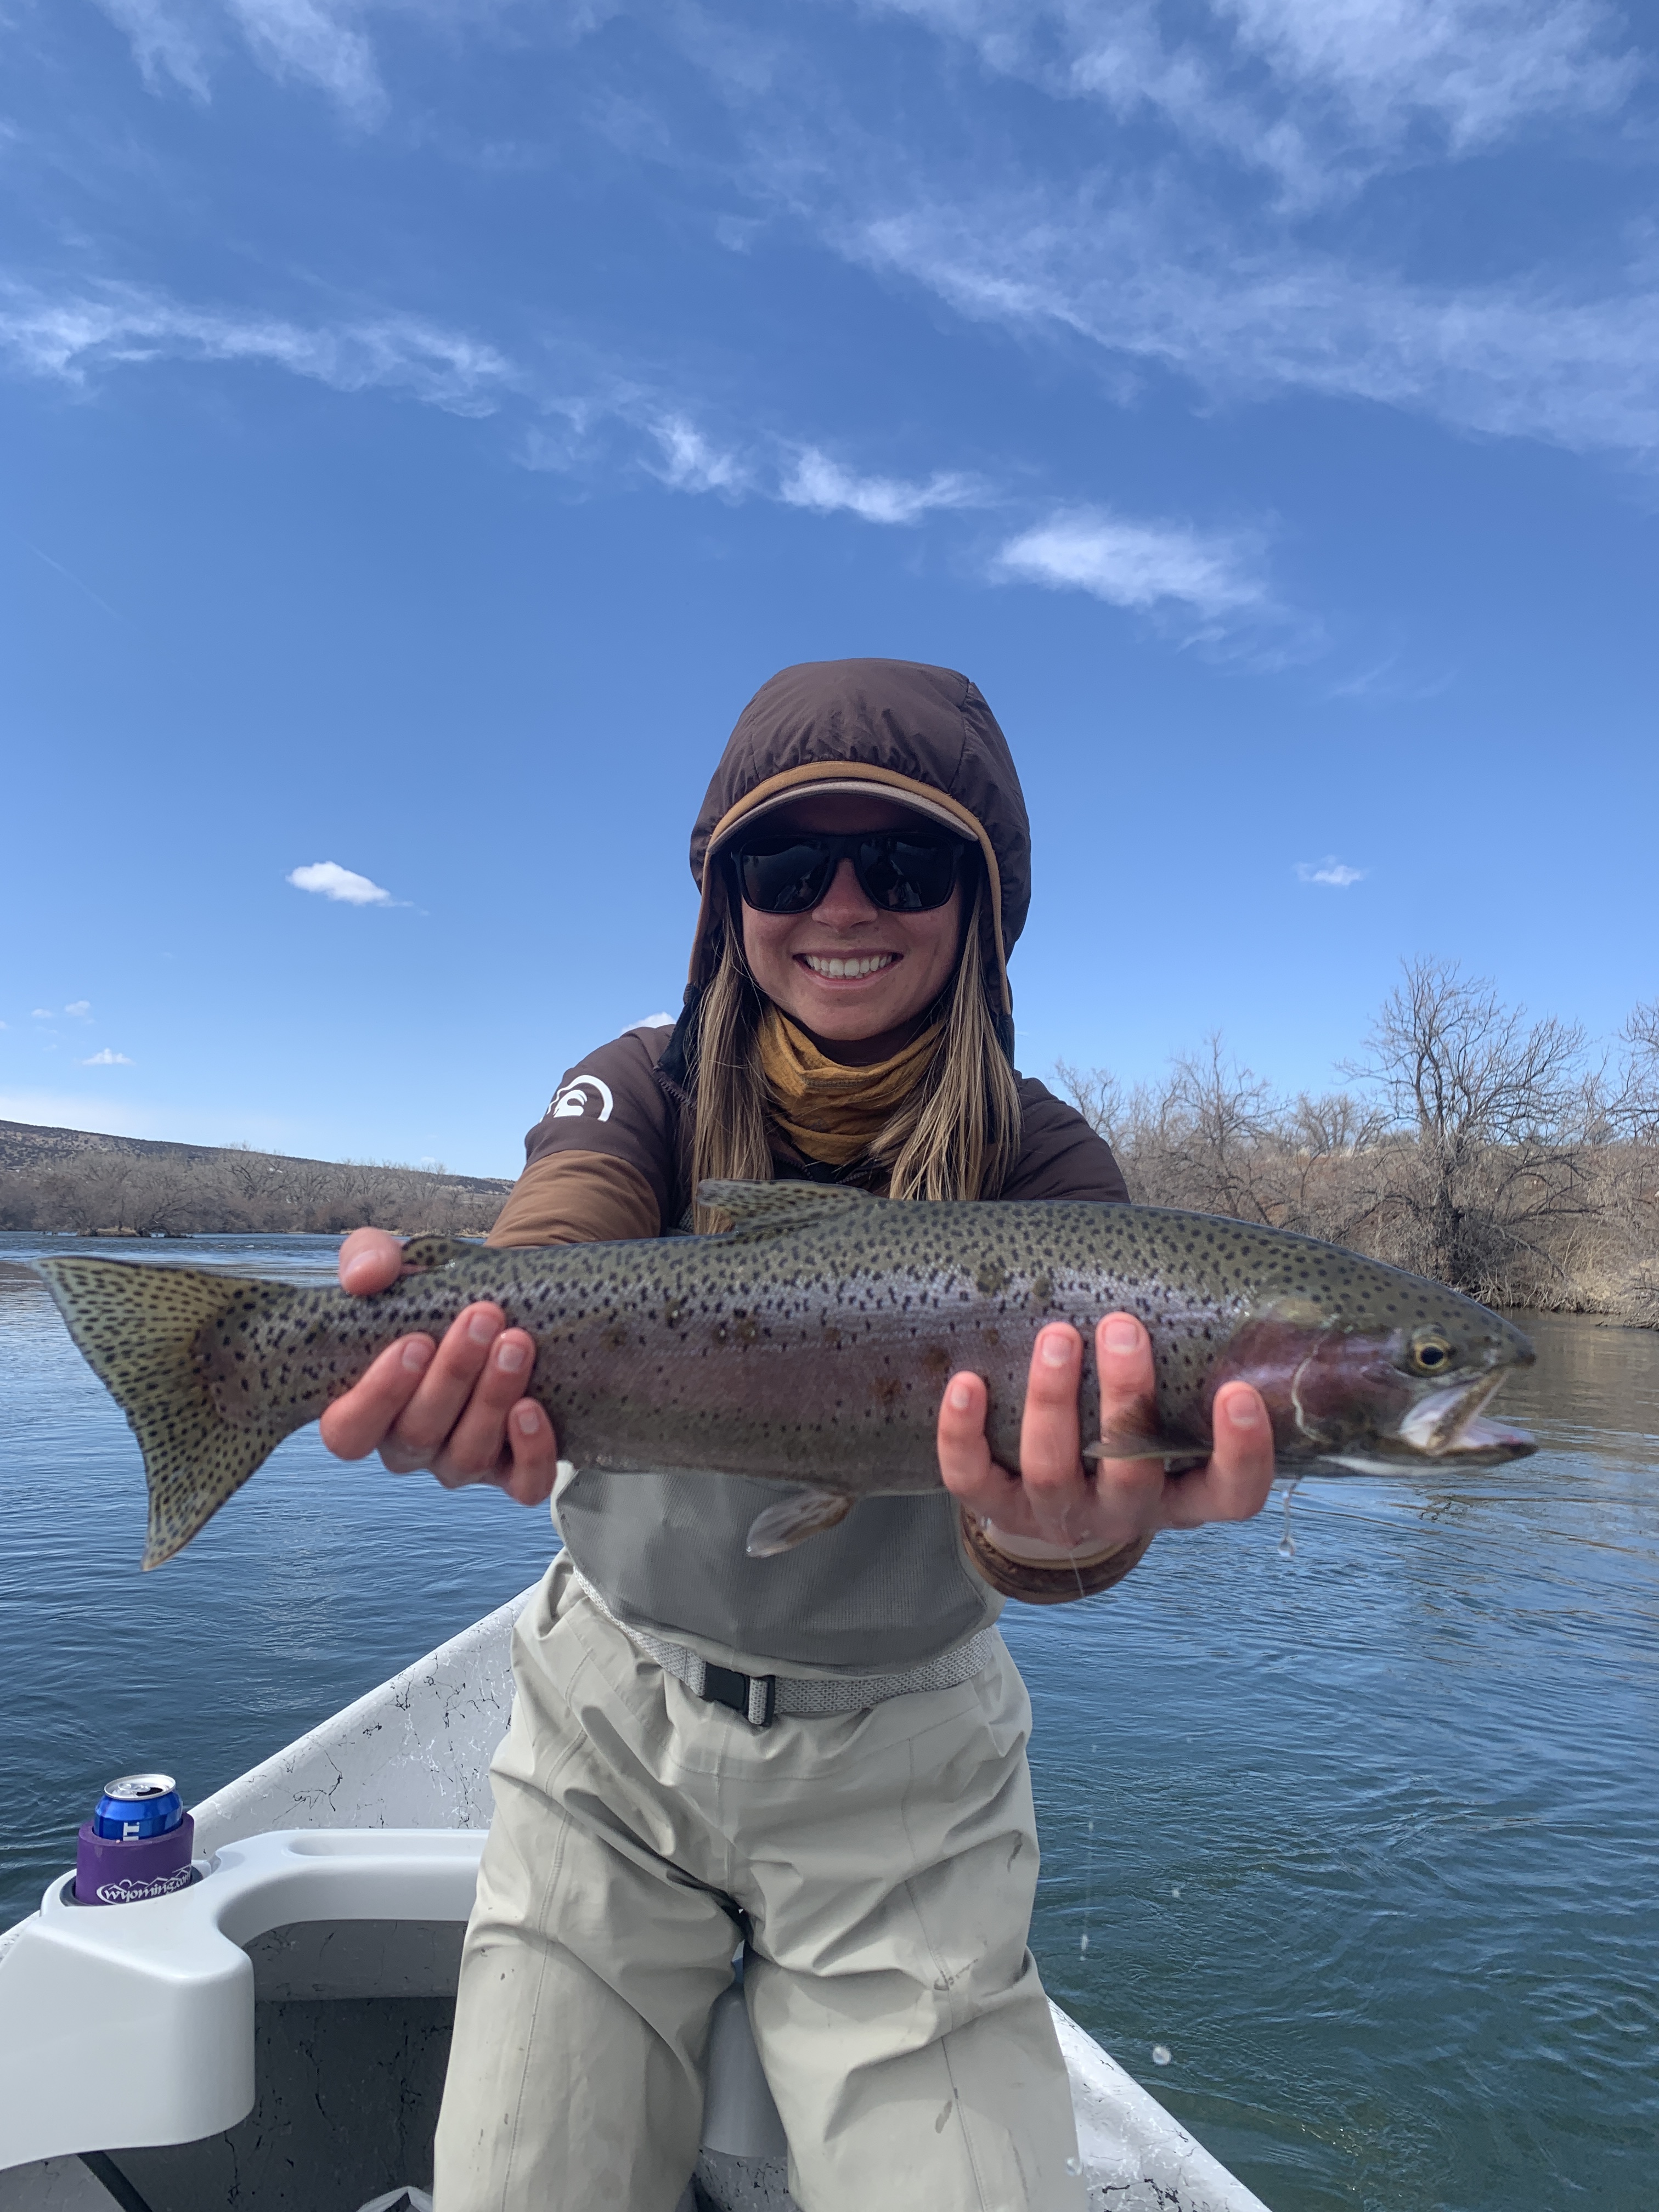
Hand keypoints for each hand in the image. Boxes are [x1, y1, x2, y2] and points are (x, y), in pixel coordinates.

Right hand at [317, 1227, 558, 1506]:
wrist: (499, 1302)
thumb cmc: (431, 1294)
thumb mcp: (395, 1265)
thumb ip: (367, 1259)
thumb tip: (365, 1277)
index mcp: (366, 1409)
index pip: (349, 1432)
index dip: (377, 1396)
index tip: (415, 1342)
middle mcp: (409, 1444)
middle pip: (417, 1435)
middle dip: (452, 1376)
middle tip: (483, 1318)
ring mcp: (460, 1461)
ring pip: (467, 1456)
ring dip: (492, 1398)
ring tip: (516, 1344)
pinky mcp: (513, 1469)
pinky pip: (522, 1485)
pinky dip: (531, 1454)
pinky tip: (533, 1409)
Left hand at [937, 1312, 1272, 1557]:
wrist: (1054, 1490)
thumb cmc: (1126, 1423)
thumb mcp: (1167, 1407)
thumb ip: (1185, 1358)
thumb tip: (1193, 1265)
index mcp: (1184, 1494)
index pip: (1233, 1495)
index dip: (1243, 1454)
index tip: (1238, 1391)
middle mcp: (1126, 1514)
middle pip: (1133, 1473)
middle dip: (1126, 1398)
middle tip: (1122, 1325)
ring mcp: (1061, 1517)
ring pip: (1053, 1472)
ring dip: (1052, 1400)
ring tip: (1057, 1335)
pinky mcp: (1000, 1511)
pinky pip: (973, 1480)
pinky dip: (963, 1434)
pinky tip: (966, 1382)